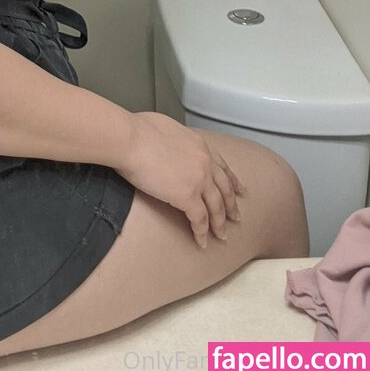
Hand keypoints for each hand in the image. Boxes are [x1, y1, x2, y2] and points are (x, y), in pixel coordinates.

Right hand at [117, 112, 245, 247]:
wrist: (130, 139)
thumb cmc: (138, 130)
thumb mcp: (167, 128)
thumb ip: (177, 140)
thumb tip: (169, 145)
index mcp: (200, 145)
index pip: (222, 166)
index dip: (232, 181)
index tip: (240, 190)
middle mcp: (205, 162)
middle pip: (224, 189)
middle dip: (231, 205)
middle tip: (236, 217)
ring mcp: (199, 180)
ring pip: (216, 207)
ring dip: (219, 224)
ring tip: (222, 235)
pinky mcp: (187, 197)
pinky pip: (199, 220)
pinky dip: (201, 233)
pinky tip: (201, 241)